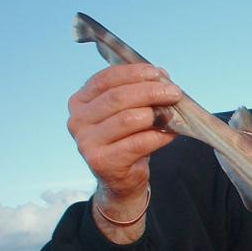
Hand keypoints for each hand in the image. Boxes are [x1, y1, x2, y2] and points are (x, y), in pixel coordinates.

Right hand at [67, 63, 181, 239]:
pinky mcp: (102, 161)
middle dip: (150, 92)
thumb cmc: (126, 139)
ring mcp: (86, 142)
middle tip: (173, 92)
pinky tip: (172, 133)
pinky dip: (159, 136)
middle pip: (118, 98)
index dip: (133, 73)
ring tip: (173, 112)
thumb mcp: (127, 112)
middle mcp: (77, 120)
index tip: (157, 72)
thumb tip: (162, 75)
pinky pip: (138, 143)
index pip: (105, 79)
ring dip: (156, 114)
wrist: (121, 178)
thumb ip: (139, 92)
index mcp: (80, 102)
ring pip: (128, 119)